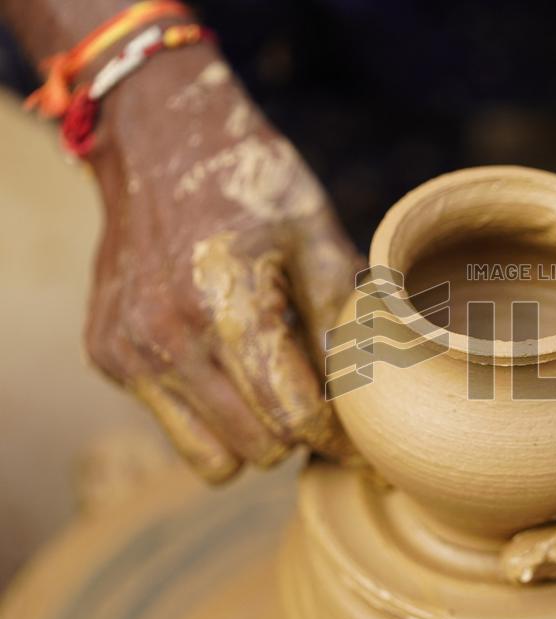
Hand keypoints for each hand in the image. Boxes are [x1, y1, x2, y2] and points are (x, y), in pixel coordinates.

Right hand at [83, 51, 361, 481]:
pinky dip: (210, 413)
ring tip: (272, 387)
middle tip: (319, 404)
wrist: (159, 141)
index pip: (294, 415)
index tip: (360, 438)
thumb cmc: (251, 183)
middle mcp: (166, 337)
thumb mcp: (316, 235)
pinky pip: (174, 427)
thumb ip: (340, 320)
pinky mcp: (105, 356)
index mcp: (227, 303)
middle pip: (258, 448)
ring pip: (213, 459)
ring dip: (252, 436)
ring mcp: (128, 351)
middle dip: (298, 435)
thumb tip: (369, 398)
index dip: (339, 436)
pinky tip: (225, 362)